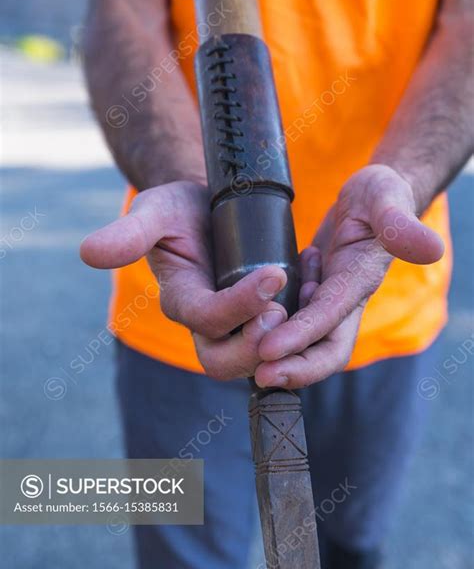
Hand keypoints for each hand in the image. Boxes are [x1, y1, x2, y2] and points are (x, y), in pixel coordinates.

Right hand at [80, 181, 291, 379]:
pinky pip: (280, 341)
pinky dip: (301, 326)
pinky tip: (315, 286)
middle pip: (225, 361)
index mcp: (181, 300)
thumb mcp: (154, 212)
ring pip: (255, 360)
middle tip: (282, 309)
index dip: (239, 305)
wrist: (205, 207)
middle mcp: (206, 321)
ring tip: (307, 297)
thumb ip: (128, 234)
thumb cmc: (178, 209)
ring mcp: (234, 325)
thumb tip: (88, 253)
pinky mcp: (259, 318)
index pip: (206, 319)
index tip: (272, 274)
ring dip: (283, 339)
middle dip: (256, 343)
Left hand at [255, 165, 444, 388]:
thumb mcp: (387, 196)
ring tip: (246, 355)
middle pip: (325, 349)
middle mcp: (344, 300)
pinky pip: (290, 321)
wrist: (372, 198)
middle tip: (259, 376)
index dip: (301, 335)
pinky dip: (269, 327)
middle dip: (295, 368)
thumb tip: (431, 249)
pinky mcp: (311, 295)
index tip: (269, 351)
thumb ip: (401, 223)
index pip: (331, 316)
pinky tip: (246, 321)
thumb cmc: (381, 196)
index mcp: (360, 280)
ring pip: (305, 342)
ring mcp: (327, 301)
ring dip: (279, 355)